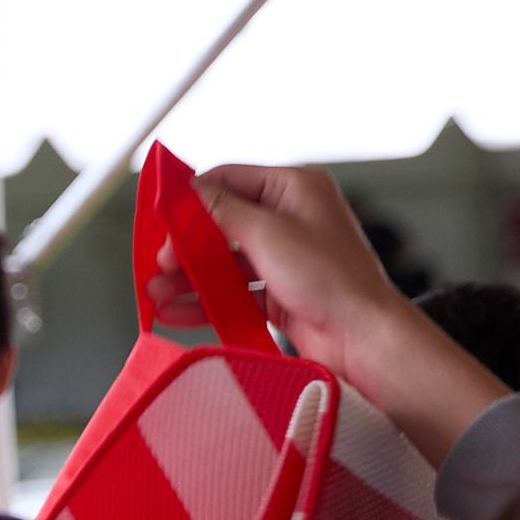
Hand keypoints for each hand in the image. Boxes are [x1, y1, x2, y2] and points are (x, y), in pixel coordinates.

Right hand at [153, 163, 507, 465]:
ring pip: (223, 260)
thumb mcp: (268, 233)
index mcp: (294, 188)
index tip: (158, 220)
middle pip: (220, 223)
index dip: (189, 199)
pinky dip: (206, 300)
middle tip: (157, 265)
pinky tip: (178, 312)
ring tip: (156, 295)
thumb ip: (220, 211)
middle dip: (184, 246)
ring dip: (188, 278)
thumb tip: (186, 192)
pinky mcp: (280, 292)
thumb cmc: (332, 280)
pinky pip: (234, 290)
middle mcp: (290, 217)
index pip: (227, 180)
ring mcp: (285, 256)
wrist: (363, 338)